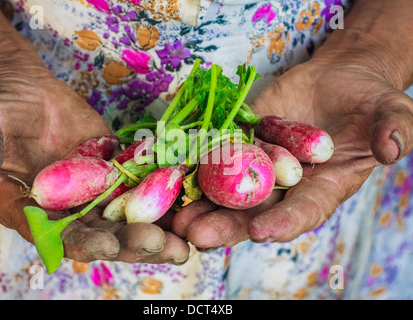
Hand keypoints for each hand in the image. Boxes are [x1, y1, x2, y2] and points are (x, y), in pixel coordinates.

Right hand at [0, 34, 188, 265]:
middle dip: (131, 243)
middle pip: (100, 233)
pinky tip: (186, 204)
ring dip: (154, 229)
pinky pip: (138, 183)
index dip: (80, 242)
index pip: (55, 234)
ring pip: (125, 215)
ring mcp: (93, 190)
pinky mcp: (113, 169)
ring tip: (182, 243)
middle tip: (163, 247)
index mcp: (29, 209)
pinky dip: (161, 194)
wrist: (23, 90)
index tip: (106, 245)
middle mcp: (65, 208)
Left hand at [172, 38, 412, 247]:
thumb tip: (391, 149)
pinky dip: (194, 165)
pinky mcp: (241, 141)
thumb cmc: (368, 101)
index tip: (263, 231)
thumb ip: (394, 129)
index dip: (286, 222)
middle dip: (227, 224)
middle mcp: (286, 185)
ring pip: (228, 190)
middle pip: (255, 211)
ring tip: (176, 217)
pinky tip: (172, 173)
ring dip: (201, 204)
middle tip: (200, 236)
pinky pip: (216, 155)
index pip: (305, 211)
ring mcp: (260, 164)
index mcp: (324, 187)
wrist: (337, 80)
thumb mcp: (390, 111)